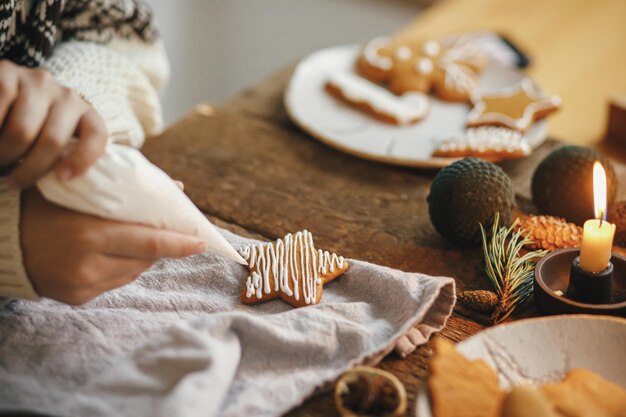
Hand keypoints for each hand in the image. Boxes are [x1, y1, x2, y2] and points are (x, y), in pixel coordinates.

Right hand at [0, 60, 106, 188]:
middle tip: (13, 181)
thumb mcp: (51, 139)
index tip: (62, 178)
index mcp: (84, 113)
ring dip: (4, 154)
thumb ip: (61, 154)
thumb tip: (62, 183)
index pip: (96, 134)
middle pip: (52, 141)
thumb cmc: (30, 126)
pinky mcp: (7, 73)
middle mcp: (66, 95)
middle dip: (29, 169)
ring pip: (21, 132)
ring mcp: (37, 83)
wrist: (0, 90)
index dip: (83, 159)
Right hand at [20, 188, 205, 304]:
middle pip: (145, 260)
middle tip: (177, 238)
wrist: (2, 242)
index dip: (179, 244)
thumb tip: (177, 186)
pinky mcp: (77, 299)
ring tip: (133, 240)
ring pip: (132, 273)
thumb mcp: (82, 190)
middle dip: (163, 248)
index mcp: (91, 235)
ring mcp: (83, 286)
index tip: (201, 242)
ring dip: (141, 259)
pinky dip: (120, 270)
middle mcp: (89, 265)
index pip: (150, 243)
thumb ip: (128, 189)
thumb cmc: (44, 206)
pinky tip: (110, 256)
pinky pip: (113, 284)